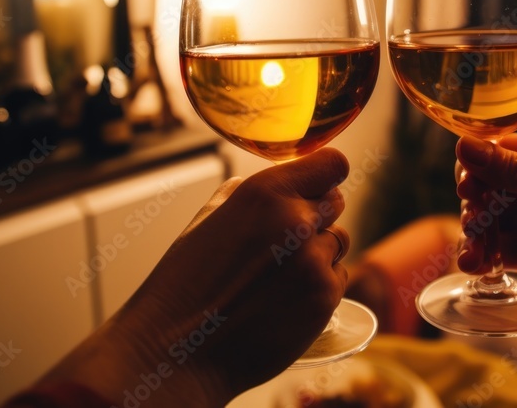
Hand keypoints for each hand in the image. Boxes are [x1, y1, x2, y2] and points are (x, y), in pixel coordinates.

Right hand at [39, 148, 351, 406]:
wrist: (178, 352)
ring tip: (278, 275)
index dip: (325, 175)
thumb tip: (273, 185)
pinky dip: (319, 286)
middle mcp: (295, 220)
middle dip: (318, 214)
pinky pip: (338, 278)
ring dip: (319, 252)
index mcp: (265, 193)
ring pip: (339, 241)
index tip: (317, 186)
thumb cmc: (184, 287)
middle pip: (337, 200)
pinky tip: (284, 299)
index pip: (331, 164)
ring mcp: (314, 260)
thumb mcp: (207, 222)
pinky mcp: (325, 297)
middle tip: (289, 238)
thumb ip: (245, 196)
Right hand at [455, 134, 516, 346]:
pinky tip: (477, 266)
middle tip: (472, 223)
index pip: (509, 150)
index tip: (464, 186)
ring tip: (470, 256)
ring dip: (478, 235)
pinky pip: (510, 251)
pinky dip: (489, 257)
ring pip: (499, 222)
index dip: (481, 165)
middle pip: (498, 187)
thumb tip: (464, 147)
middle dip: (477, 203)